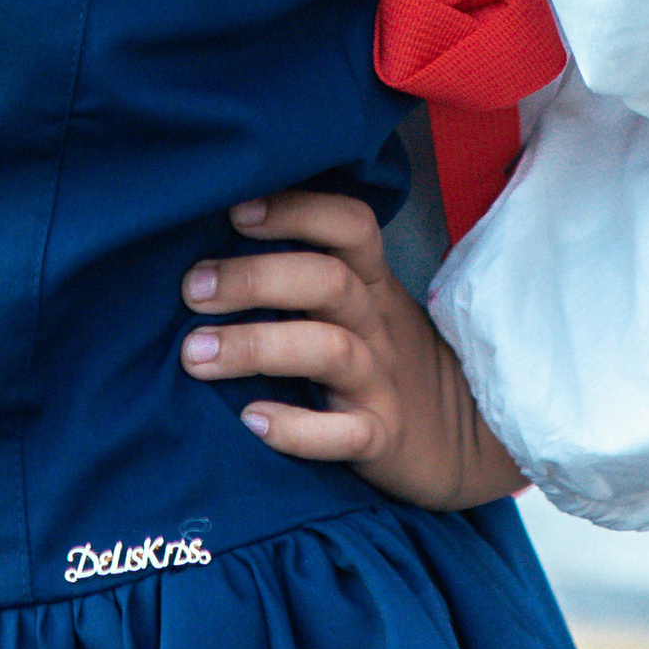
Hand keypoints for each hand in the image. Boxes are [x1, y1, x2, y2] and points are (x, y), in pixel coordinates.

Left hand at [180, 185, 525, 512]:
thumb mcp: (360, 305)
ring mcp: (381, 382)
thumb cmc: (379, 358)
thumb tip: (207, 242)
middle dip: (255, 277)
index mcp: (370, 283)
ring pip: (329, 350)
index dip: (297, 210)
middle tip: (191, 289)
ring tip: (195, 355)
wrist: (457, 438)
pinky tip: (250, 421)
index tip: (235, 210)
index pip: (350, 225)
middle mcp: (376, 325)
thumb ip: (305, 273)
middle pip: (328, 281)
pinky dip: (297, 428)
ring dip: (257, 346)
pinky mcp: (382, 439)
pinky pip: (345, 433)